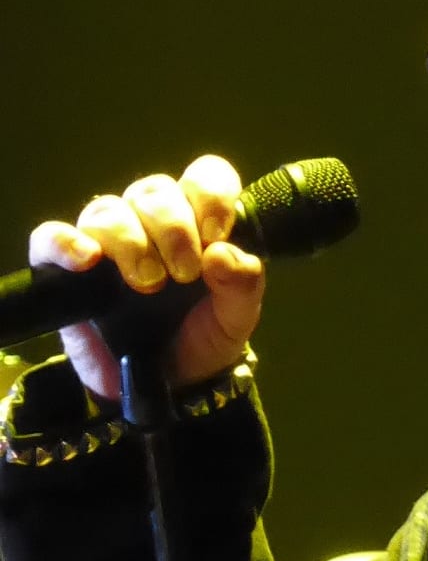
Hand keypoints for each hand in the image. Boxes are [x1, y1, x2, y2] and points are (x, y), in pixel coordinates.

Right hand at [28, 155, 265, 401]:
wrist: (167, 384)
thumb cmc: (202, 337)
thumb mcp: (237, 317)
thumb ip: (243, 284)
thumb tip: (223, 253)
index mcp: (197, 220)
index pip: (204, 177)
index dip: (210, 195)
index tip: (215, 235)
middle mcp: (149, 221)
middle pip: (154, 191)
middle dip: (174, 229)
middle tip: (185, 274)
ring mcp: (105, 241)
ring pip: (107, 211)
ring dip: (131, 241)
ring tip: (148, 283)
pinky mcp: (64, 268)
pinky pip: (51, 238)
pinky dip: (65, 243)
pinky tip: (87, 260)